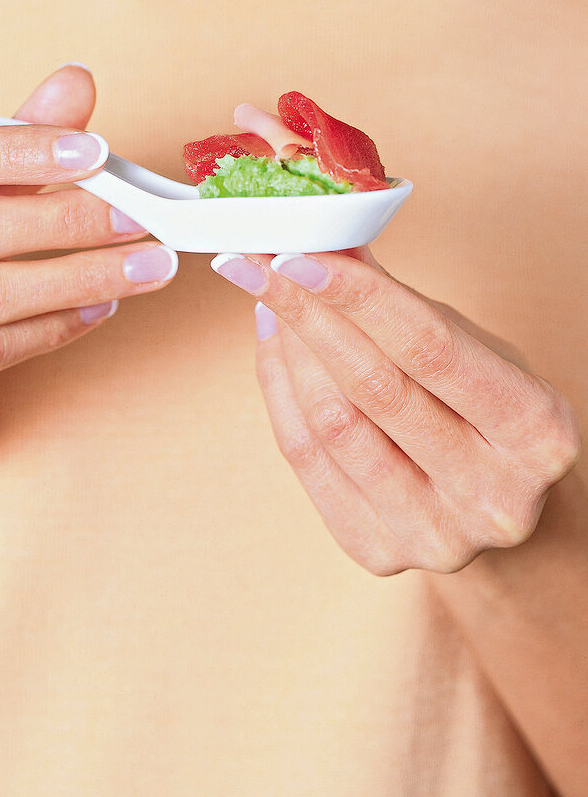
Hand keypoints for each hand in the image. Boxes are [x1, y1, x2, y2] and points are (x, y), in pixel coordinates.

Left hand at [211, 248, 579, 573]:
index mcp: (536, 432)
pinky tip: (274, 347)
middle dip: (306, 313)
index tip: (299, 254)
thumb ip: (403, 305)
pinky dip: (280, 393)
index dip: (356, 296)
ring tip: (269, 299)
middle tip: (260, 262)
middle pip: (372, 388)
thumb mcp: (471, 350)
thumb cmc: (484, 413)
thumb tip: (328, 242)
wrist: (494, 504)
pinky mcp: (378, 553)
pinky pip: (305, 461)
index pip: (427, 347)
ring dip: (288, 350)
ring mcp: (435, 535)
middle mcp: (493, 495)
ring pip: (330, 425)